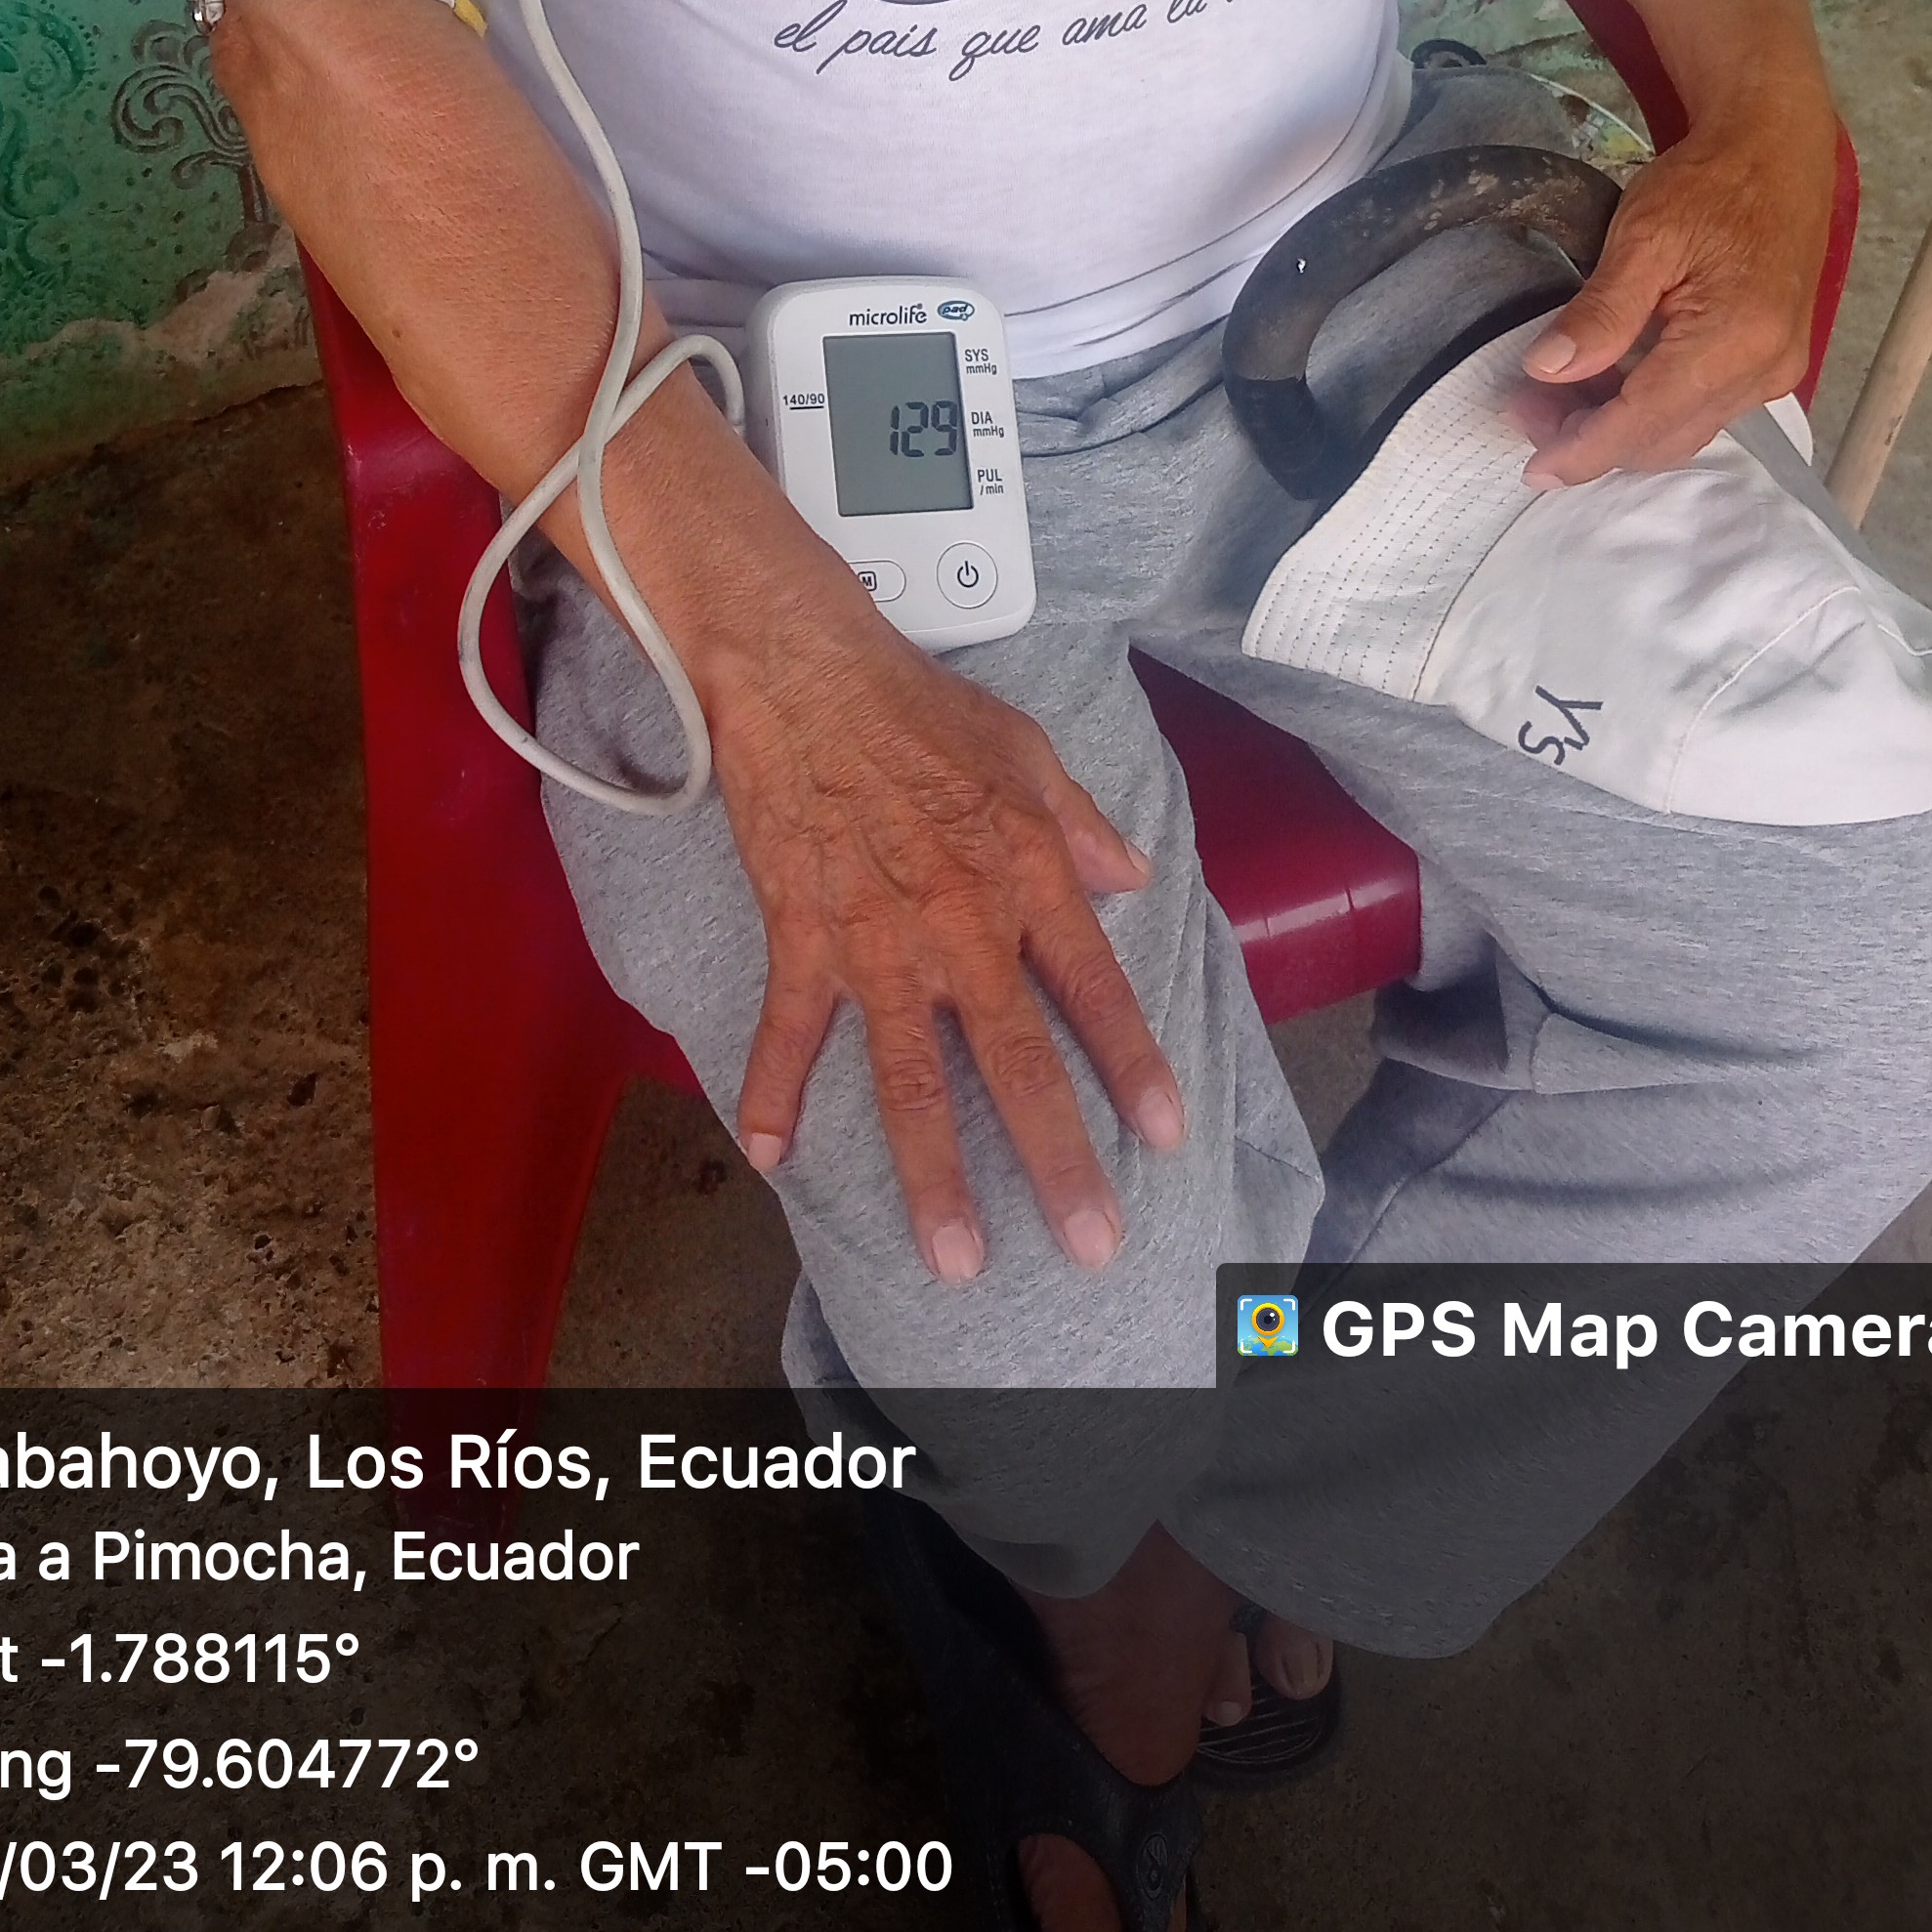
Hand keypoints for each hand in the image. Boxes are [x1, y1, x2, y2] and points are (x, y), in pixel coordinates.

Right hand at [709, 591, 1185, 1285]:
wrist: (805, 674)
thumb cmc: (918, 705)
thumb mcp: (1026, 751)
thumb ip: (1080, 825)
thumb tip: (1129, 876)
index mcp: (1027, 875)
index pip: (1094, 988)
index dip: (1132, 1065)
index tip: (1162, 1136)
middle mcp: (962, 925)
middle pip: (1017, 1061)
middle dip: (1057, 1159)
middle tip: (1091, 1242)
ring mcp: (877, 942)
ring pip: (911, 1079)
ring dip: (935, 1173)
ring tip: (957, 1257)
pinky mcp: (802, 936)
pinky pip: (789, 1030)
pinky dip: (772, 1092)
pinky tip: (769, 1155)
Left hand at [1516, 95, 1836, 484]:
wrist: (1777, 149)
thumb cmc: (1710, 182)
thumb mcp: (1644, 235)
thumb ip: (1600, 312)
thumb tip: (1546, 371)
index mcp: (1735, 339)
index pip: (1645, 421)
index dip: (1584, 450)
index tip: (1532, 467)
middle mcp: (1763, 370)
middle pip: (1664, 439)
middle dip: (1592, 440)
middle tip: (1527, 411)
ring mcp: (1775, 371)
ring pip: (1684, 430)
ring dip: (1620, 427)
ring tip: (1557, 399)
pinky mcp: (1773, 363)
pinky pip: (1705, 409)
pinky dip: (1652, 407)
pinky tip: (1609, 382)